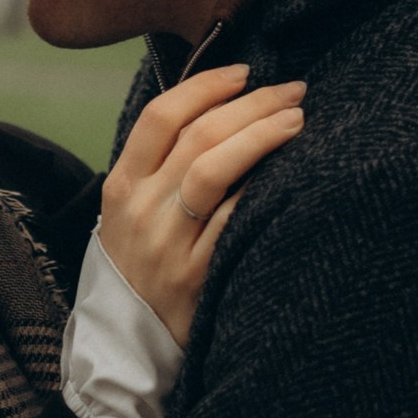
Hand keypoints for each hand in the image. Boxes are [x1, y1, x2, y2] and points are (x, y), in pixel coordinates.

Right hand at [98, 65, 305, 346]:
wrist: (126, 345)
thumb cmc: (139, 268)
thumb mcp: (130, 214)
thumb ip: (160, 168)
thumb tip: (221, 110)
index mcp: (121, 186)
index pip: (160, 116)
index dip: (206, 85)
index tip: (245, 71)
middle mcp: (141, 210)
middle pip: (196, 135)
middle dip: (251, 103)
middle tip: (291, 90)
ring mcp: (168, 243)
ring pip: (214, 170)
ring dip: (261, 135)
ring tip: (297, 119)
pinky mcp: (197, 275)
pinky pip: (235, 218)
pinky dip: (262, 187)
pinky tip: (290, 171)